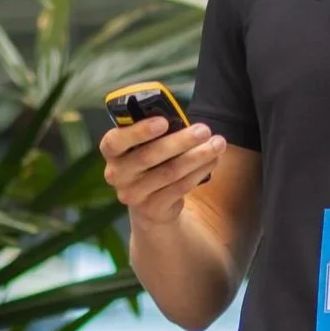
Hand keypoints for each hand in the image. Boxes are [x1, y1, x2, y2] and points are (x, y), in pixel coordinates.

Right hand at [100, 117, 225, 225]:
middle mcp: (116, 174)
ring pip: (169, 172)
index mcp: (112, 152)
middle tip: (204, 130)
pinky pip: (179, 187)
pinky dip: (199, 172)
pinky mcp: (151, 209)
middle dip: (180, 141)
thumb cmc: (152, 160)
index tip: (164, 121)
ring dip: (197, 156)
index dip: (138, 131)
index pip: (115, 141)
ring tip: (218, 144)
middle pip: (149, 156)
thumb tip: (187, 124)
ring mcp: (133, 194)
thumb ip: (158, 132)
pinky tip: (212, 161)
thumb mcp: (147, 144)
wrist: (150, 203)